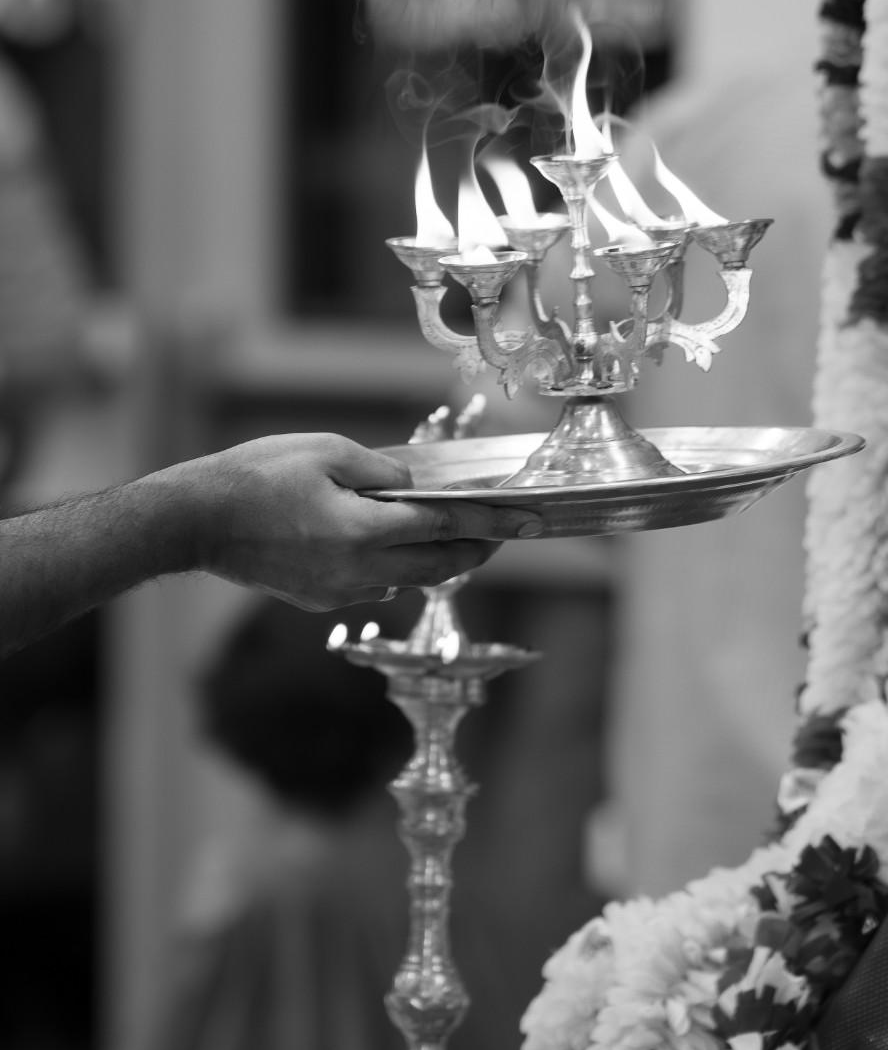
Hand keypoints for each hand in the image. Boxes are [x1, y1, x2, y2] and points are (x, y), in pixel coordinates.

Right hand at [177, 432, 538, 609]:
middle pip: (439, 568)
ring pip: (407, 582)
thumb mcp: (325, 451)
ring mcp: (339, 592)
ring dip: (437, 562)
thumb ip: (381, 470)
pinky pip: (372, 587)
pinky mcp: (318, 598)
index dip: (495, 523)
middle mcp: (359, 572)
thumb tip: (414, 486)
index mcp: (365, 531)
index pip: (447, 527)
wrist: (194, 522)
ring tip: (457, 539)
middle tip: (503, 534)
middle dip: (477, 551)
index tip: (531, 521)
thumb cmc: (255, 476)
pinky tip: (393, 548)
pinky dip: (395, 568)